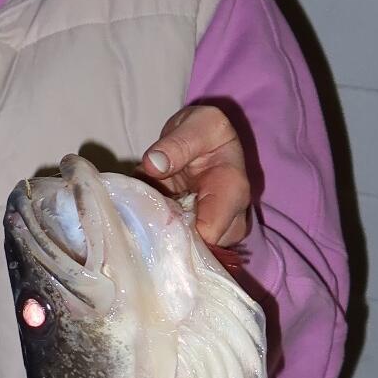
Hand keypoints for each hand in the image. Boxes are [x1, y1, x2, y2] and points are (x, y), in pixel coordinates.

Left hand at [141, 104, 251, 246]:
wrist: (202, 140)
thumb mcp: (198, 124)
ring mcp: (216, 231)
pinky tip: (146, 223)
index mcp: (233, 191)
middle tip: (144, 216)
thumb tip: (154, 165)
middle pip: (200, 251)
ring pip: (188, 253)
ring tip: (146, 216)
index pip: (210, 233)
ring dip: (163, 239)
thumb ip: (178, 143)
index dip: (179, 233)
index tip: (153, 219)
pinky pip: (178, 248)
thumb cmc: (205, 130)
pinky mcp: (199, 236)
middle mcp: (231, 219)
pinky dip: (159, 238)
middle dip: (169, 238)